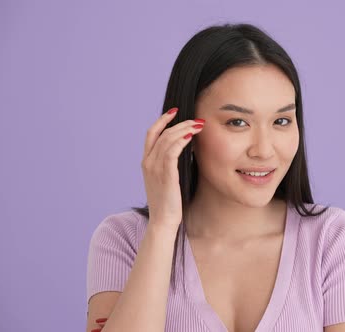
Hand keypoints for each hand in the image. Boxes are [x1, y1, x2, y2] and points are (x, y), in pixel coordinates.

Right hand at [141, 107, 203, 227]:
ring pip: (168, 139)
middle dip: (179, 123)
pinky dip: (182, 141)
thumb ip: (171, 163)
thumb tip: (186, 148)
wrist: (163, 220)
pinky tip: (191, 137)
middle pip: (161, 133)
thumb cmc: (169, 201)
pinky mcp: (166, 174)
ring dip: (184, 129)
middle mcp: (148, 162)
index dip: (162, 120)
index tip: (175, 112)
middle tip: (196, 120)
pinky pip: (172, 151)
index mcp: (146, 162)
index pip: (151, 133)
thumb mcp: (167, 178)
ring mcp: (155, 168)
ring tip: (198, 126)